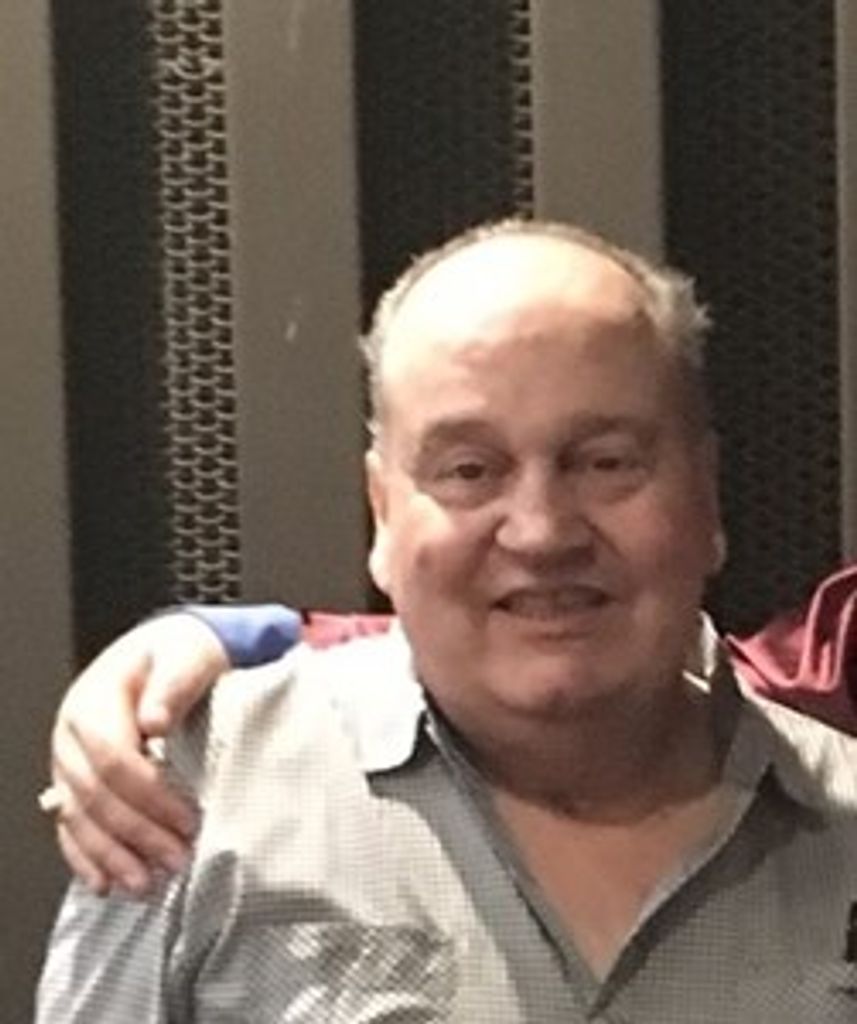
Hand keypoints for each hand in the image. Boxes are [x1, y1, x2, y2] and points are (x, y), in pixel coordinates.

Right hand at [50, 613, 228, 894]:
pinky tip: (106, 882)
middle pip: (95, 794)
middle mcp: (71, 733)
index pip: (113, 757)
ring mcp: (68, 760)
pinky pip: (71, 824)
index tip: (188, 819)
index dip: (150, 795)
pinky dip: (88, 857)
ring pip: (78, 817)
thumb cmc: (180, 652)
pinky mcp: (74, 781)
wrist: (169, 651)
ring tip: (146, 884)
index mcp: (95, 700)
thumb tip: (155, 720)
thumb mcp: (187, 655)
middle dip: (136, 834)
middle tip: (177, 858)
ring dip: (112, 856)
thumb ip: (174, 684)